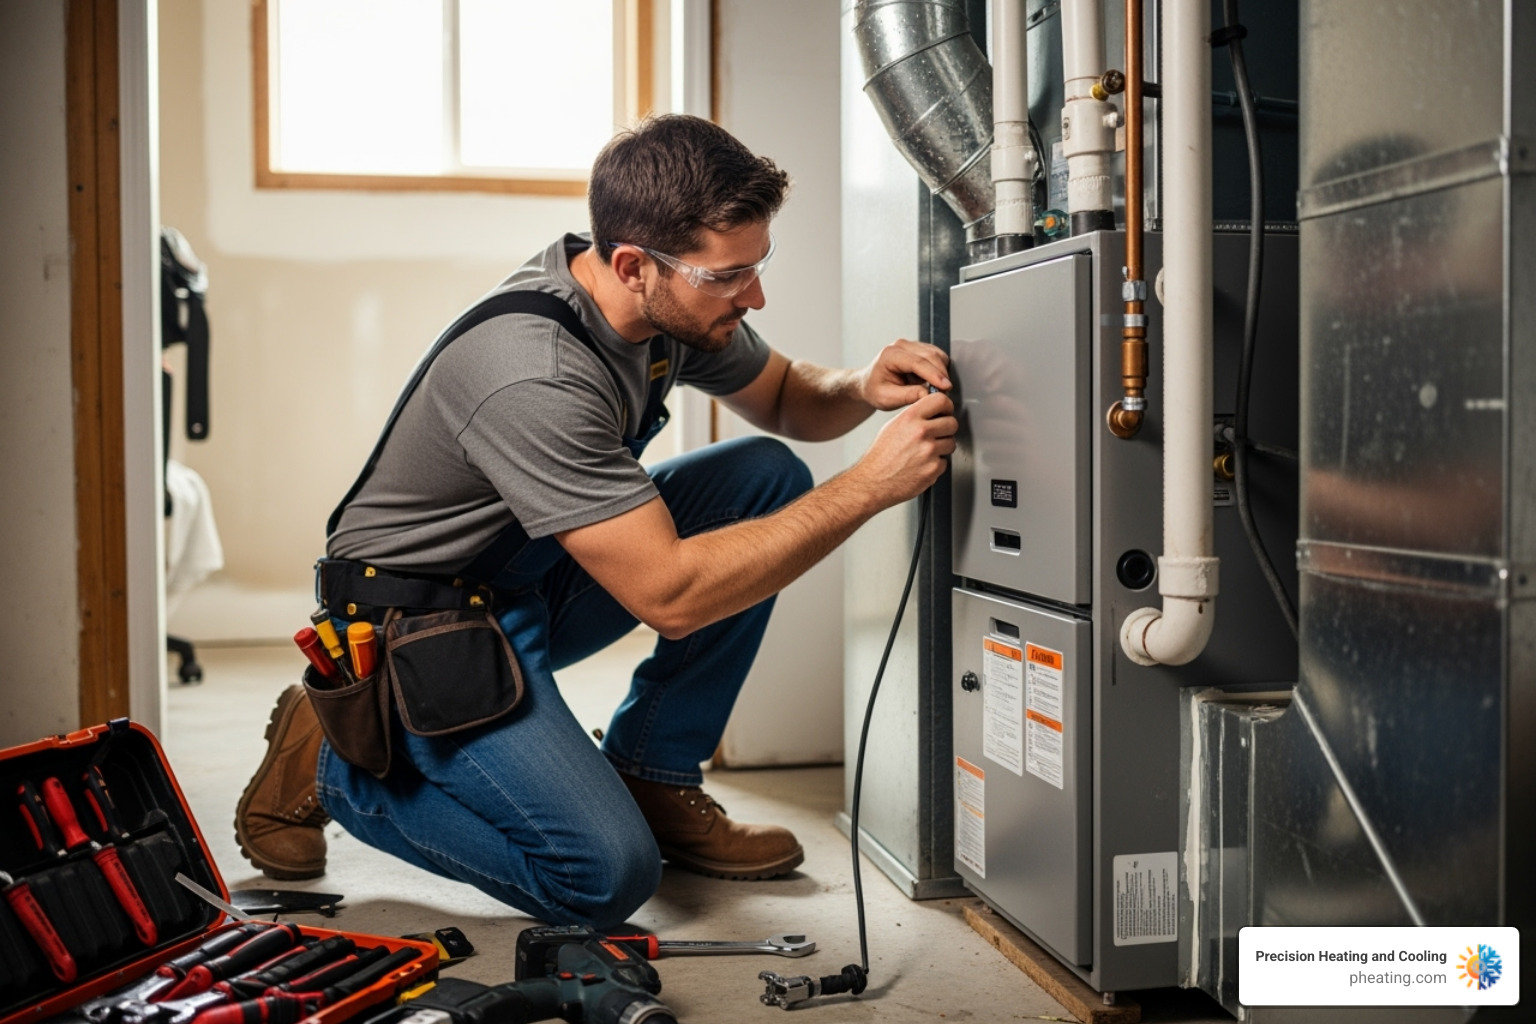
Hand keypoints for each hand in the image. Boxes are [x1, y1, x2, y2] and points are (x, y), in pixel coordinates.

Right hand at [851, 390, 956, 506]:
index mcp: (910, 418)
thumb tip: (932, 412)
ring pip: (951, 443)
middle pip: (952, 423)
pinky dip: (936, 465)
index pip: (941, 401)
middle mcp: (921, 432)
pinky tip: (921, 465)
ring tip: (924, 452)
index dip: (947, 406)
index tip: (945, 412)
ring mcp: (929, 451)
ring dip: (942, 448)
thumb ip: (914, 416)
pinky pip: (944, 462)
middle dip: (946, 429)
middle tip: (937, 435)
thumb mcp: (893, 426)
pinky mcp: (933, 469)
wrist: (873, 482)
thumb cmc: (880, 457)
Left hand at [858, 339, 950, 410]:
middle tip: (945, 393)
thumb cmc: (875, 390)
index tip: (946, 387)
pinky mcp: (919, 349)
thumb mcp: (887, 398)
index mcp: (890, 355)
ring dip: (941, 372)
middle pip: (931, 355)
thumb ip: (908, 395)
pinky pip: (936, 357)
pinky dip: (939, 370)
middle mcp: (901, 345)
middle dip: (941, 374)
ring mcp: (911, 345)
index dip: (934, 374)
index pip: (918, 362)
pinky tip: (932, 382)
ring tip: (936, 389)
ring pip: (936, 354)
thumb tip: (929, 394)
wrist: (869, 384)